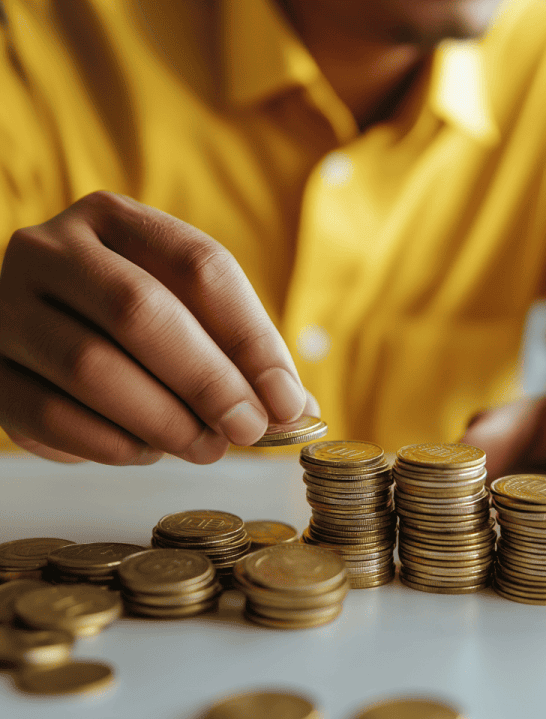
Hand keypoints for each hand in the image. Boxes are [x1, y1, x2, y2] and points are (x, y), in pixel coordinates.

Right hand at [0, 191, 312, 464]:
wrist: (39, 323)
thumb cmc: (133, 320)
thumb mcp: (187, 311)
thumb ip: (240, 352)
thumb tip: (297, 411)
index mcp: (116, 220)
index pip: (200, 266)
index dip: (252, 338)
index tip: (286, 399)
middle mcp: (52, 250)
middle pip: (139, 310)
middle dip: (207, 381)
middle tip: (248, 429)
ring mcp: (7, 306)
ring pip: (90, 368)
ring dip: (164, 421)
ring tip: (206, 447)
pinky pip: (50, 417)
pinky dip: (113, 444)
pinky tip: (146, 450)